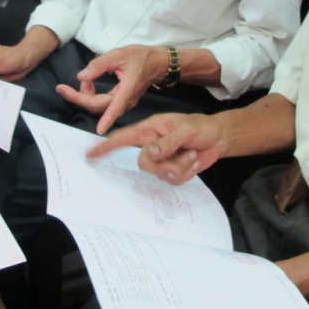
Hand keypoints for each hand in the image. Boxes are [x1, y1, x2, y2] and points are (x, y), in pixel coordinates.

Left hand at [55, 45, 168, 134]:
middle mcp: (126, 100)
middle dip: (79, 97)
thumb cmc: (140, 56)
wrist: (158, 62)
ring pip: (99, 106)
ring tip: (85, 79)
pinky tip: (90, 84)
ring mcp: (124, 103)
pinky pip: (103, 104)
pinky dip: (92, 95)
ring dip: (85, 96)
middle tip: (63, 87)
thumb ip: (99, 64)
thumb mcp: (118, 54)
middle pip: (98, 106)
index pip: (114, 107)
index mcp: (128, 89)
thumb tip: (81, 77)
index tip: (99, 131)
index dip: (107, 119)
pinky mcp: (121, 102)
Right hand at [86, 112, 224, 183]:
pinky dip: (187, 173)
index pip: (124, 138)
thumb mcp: (185, 129)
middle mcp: (152, 145)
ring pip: (159, 174)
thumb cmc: (201, 127)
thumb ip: (167, 142)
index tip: (90, 154)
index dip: (106, 146)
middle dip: (164, 164)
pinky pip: (172, 181)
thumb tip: (149, 153)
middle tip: (187, 153)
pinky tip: (195, 161)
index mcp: (150, 130)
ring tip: (193, 154)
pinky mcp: (172, 170)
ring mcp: (162, 160)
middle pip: (143, 163)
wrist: (219, 138)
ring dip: (181, 166)